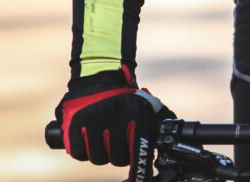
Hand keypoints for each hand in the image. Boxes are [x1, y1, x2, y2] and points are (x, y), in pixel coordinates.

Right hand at [55, 65, 173, 181]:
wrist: (99, 78)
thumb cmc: (127, 98)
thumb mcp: (149, 105)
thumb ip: (163, 121)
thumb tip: (174, 141)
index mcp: (138, 112)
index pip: (140, 151)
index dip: (140, 170)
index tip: (139, 180)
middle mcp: (116, 115)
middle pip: (119, 159)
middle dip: (120, 155)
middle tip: (119, 143)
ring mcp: (94, 119)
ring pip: (99, 159)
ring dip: (102, 153)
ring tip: (104, 138)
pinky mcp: (74, 123)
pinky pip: (79, 153)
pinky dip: (83, 150)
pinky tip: (89, 138)